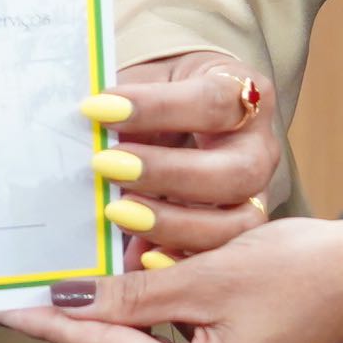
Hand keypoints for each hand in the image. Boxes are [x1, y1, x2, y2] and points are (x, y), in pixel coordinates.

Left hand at [0, 214, 342, 342]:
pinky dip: (157, 332)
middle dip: (86, 330)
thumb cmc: (305, 272)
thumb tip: (68, 299)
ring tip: (117, 273)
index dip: (49, 325)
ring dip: (122, 328)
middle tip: (68, 274)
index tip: (4, 306)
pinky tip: (159, 288)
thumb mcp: (206, 274)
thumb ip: (131, 292)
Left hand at [88, 50, 282, 259]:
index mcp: (240, 91)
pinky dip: (177, 260)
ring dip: (172, 223)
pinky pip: (219, 258)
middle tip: (108, 166)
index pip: (211, 101)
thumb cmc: (163, 92)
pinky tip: (139, 257)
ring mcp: (257, 195)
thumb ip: (125, 106)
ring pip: (237, 224)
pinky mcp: (238, 233)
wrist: (185, 110)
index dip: (156, 107)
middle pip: (236, 172)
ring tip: (118, 213)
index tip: (100, 108)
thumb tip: (82, 126)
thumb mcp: (146, 82)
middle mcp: (259, 147)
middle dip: (168, 174)